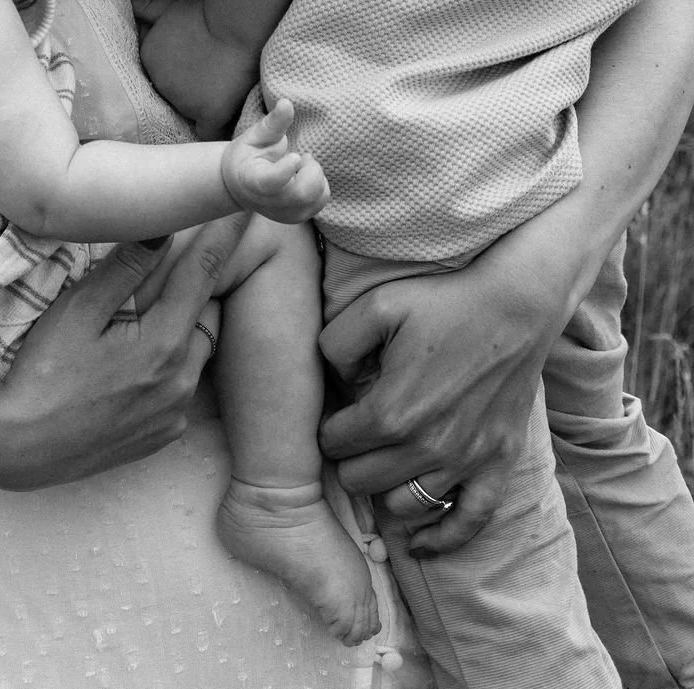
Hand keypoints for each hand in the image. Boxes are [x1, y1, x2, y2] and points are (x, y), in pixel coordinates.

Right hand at [0, 211, 250, 487]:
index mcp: (164, 343)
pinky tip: (136, 358)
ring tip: (151, 309)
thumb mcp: (77, 311)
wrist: (17, 450)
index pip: (205, 273)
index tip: (249, 207)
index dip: (227, 235)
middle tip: (181, 260)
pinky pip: (181, 385)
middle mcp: (181, 381)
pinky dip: (170, 363)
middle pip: (206, 313)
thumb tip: (162, 229)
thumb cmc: (40, 374)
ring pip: (196, 350)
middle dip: (199, 285)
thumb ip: (124, 269)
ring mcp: (175, 413)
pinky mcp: (163, 435)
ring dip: (183, 325)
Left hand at [133, 0, 256, 139]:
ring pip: (189, 113)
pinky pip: (206, 132)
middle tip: (208, 81)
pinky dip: (212, 132)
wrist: (235, 26)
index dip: (176, 74)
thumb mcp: (172, 7)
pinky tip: (221, 128)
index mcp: (149, 59)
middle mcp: (160, 83)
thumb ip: (148, 6)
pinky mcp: (208, 113)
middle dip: (186, 91)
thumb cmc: (207, 15)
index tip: (192, 70)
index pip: (159, 75)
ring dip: (200, 109)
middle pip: (172, 96)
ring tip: (221, 95)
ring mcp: (183, 101)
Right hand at [221, 98, 328, 222]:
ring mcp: (284, 214)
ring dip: (316, 176)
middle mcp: (268, 203)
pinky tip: (303, 176)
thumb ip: (273, 122)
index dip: (287, 170)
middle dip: (311, 170)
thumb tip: (287, 102)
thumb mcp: (254, 136)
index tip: (296, 155)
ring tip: (300, 167)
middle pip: (302, 193)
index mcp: (252, 180)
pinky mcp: (297, 217)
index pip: (272, 182)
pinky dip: (319, 185)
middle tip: (302, 156)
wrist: (240, 187)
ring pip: (316, 197)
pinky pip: (321, 200)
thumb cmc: (247, 156)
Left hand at [317, 244, 559, 553]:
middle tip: (358, 436)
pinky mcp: (498, 464)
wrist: (516, 305)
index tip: (336, 413)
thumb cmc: (444, 302)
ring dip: (386, 490)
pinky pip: (468, 523)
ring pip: (404, 507)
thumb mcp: (375, 306)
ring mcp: (466, 461)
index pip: (333, 445)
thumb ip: (334, 344)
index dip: (328, 428)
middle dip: (351, 459)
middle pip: (361, 482)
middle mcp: (427, 447)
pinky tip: (419, 541)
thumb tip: (331, 382)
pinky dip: (441, 538)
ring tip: (384, 465)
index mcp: (391, 412)